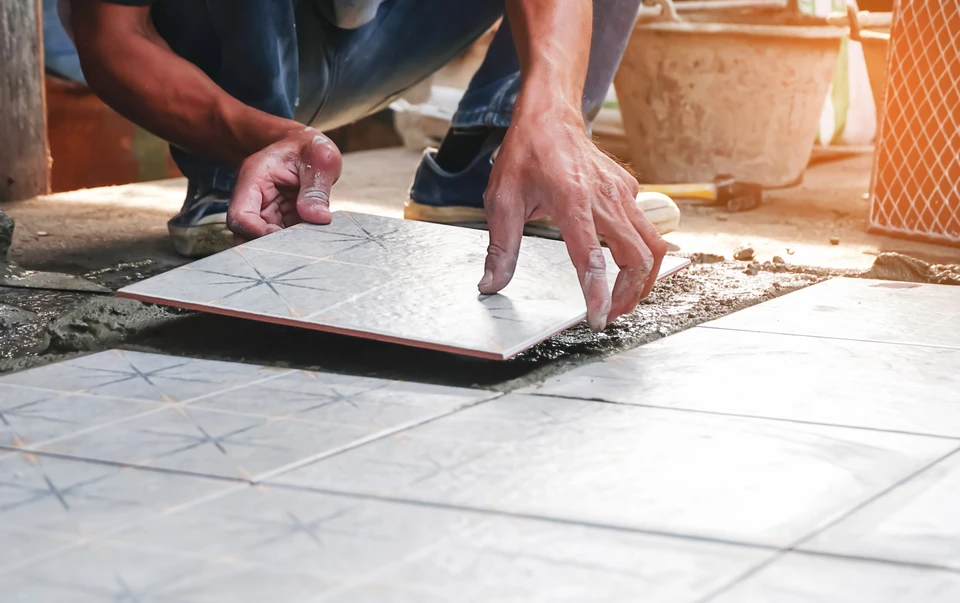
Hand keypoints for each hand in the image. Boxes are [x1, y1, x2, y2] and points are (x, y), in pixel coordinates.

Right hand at [227, 128, 341, 238]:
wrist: (308, 146)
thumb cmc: (309, 147)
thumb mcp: (321, 159)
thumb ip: (317, 189)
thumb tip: (317, 218)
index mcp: (254, 178)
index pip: (240, 216)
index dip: (257, 233)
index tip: (285, 238)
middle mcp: (255, 198)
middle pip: (247, 234)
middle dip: (271, 244)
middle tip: (300, 244)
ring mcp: (266, 211)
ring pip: (264, 240)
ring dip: (285, 245)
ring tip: (309, 239)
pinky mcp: (280, 220)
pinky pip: (282, 238)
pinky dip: (295, 241)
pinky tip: (311, 236)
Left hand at [480, 112, 667, 330]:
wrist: (549, 115)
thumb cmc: (526, 154)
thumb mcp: (503, 200)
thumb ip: (501, 248)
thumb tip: (491, 284)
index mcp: (573, 201)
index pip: (592, 258)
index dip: (598, 293)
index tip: (597, 318)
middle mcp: (606, 198)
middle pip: (638, 257)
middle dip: (628, 295)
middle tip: (610, 315)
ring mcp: (623, 193)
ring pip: (653, 245)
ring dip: (643, 278)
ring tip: (623, 299)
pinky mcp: (630, 190)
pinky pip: (645, 227)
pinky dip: (640, 252)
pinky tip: (621, 262)